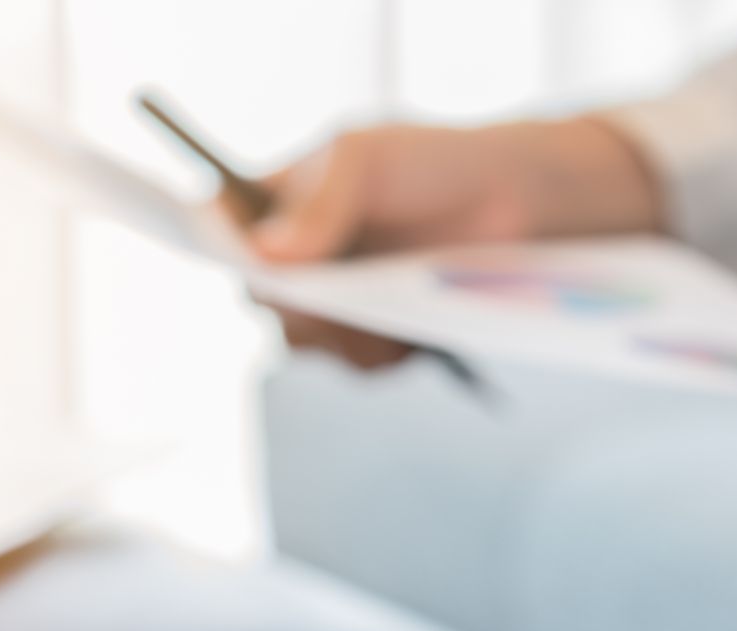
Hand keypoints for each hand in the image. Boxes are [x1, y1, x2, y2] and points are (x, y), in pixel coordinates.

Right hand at [240, 118, 660, 368]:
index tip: (262, 276)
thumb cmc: (432, 160)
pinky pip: (355, 364)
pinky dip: (381, 355)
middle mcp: (296, 256)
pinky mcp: (373, 335)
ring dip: (344, 337)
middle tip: (339, 301)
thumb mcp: (367, 161)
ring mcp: (333, 298)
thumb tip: (263, 255)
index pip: (222, 236)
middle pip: (263, 302)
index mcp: (275, 202)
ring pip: (304, 343)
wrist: (514, 201)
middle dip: (301, 307)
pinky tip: (413, 331)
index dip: (228, 258)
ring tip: (390, 312)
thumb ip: (317, 204)